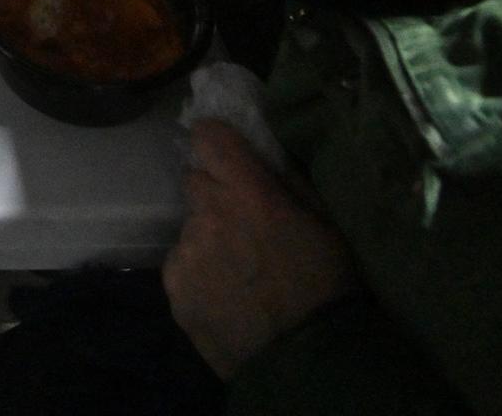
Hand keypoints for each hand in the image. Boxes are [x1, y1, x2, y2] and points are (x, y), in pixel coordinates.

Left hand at [164, 120, 358, 380]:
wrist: (309, 364)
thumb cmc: (328, 288)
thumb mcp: (325, 222)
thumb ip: (287, 178)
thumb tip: (261, 148)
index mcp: (248, 192)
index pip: (208, 136)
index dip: (216, 143)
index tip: (226, 156)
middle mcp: (209, 212)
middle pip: (195, 182)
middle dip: (215, 196)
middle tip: (243, 227)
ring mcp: (187, 250)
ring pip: (190, 228)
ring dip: (208, 240)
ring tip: (240, 274)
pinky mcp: (174, 287)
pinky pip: (181, 266)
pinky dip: (198, 276)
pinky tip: (226, 299)